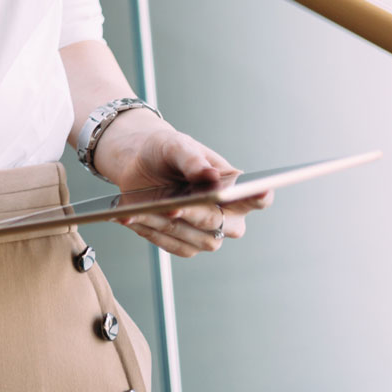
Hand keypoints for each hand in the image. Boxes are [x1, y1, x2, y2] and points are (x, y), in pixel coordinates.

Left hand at [97, 113, 272, 255]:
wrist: (137, 163)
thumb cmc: (165, 151)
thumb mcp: (175, 146)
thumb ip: (192, 160)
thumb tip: (209, 176)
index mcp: (232, 186)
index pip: (257, 197)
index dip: (259, 196)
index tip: (259, 190)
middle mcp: (227, 214)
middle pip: (223, 224)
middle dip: (197, 215)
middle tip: (174, 207)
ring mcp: (208, 232)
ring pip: (197, 239)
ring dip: (166, 225)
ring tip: (139, 211)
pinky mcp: (185, 243)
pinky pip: (173, 245)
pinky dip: (152, 233)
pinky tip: (132, 218)